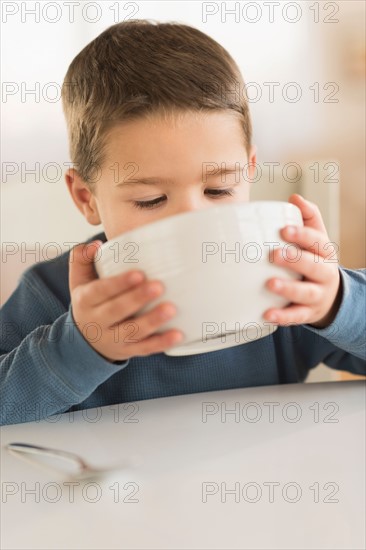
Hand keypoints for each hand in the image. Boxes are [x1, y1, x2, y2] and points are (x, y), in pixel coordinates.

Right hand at [69, 240, 182, 361]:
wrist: (85, 340)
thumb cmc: (90, 301)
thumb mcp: (78, 280)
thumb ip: (82, 257)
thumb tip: (97, 245)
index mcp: (85, 300)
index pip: (100, 291)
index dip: (119, 283)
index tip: (139, 274)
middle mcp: (97, 321)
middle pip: (116, 311)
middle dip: (138, 299)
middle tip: (159, 286)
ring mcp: (112, 339)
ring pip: (132, 332)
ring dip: (152, 321)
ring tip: (171, 309)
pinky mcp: (127, 350)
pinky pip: (145, 348)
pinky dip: (162, 343)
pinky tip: (178, 335)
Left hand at [263, 194, 341, 328]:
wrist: (329, 295)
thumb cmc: (314, 259)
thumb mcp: (316, 238)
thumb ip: (307, 217)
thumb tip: (294, 198)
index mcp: (325, 252)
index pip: (317, 241)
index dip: (301, 235)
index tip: (283, 230)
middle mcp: (324, 273)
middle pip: (313, 266)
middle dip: (294, 260)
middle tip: (273, 254)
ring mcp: (317, 295)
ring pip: (306, 293)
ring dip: (288, 288)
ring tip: (270, 284)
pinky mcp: (308, 314)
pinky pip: (297, 317)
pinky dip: (283, 317)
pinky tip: (267, 315)